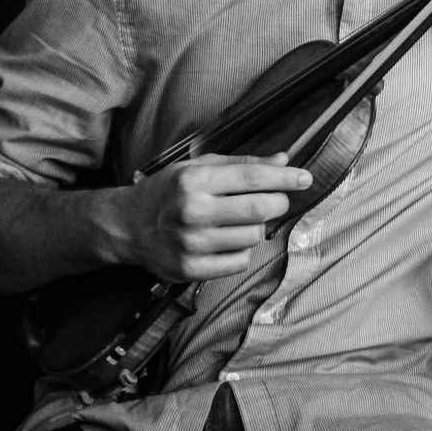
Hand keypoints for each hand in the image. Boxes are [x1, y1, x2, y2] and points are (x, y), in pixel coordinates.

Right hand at [107, 153, 311, 281]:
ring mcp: (190, 243)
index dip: (286, 178)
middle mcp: (192, 211)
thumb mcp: (198, 167)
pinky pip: (241, 260)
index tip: (305, 178)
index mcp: (194, 180)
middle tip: (275, 200)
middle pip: (261, 209)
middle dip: (278, 203)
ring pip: (254, 236)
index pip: (253, 177)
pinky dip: (241, 250)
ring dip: (256, 227)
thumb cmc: (167, 192)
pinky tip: (224, 241)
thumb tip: (284, 161)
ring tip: (236, 221)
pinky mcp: (190, 269)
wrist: (126, 226)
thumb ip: (242, 165)